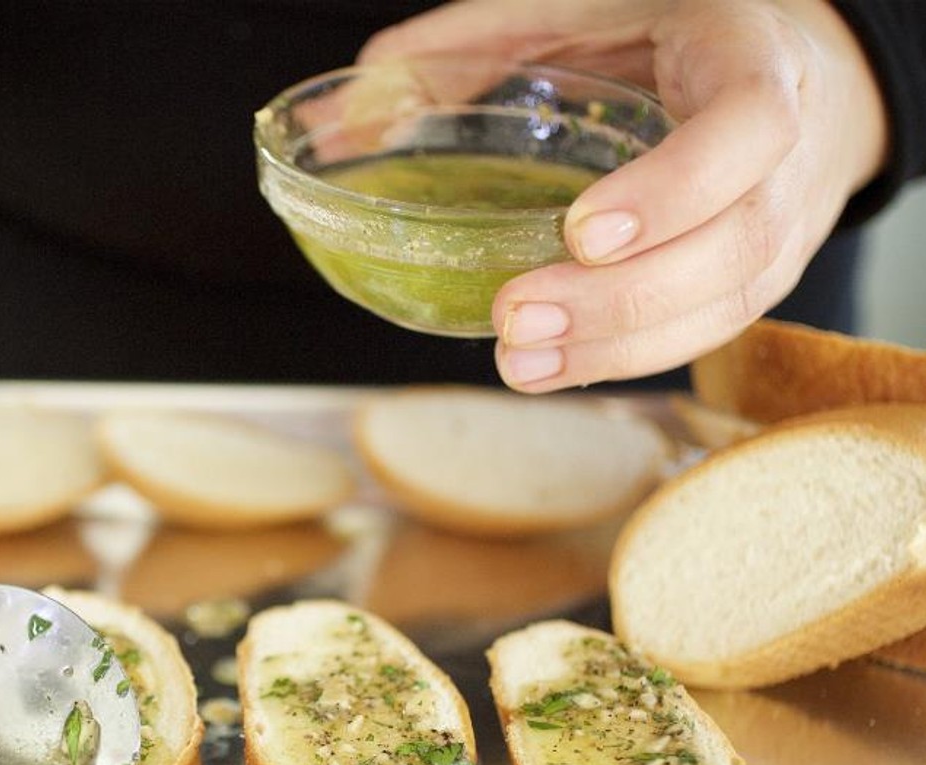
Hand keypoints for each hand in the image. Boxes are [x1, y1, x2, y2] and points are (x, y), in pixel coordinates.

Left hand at [362, 0, 889, 389]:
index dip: (674, 188)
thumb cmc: (657, 30)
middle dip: (623, 296)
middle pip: (735, 241)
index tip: (582, 231)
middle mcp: (787, 150)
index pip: (749, 126)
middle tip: (518, 317)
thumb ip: (458, 52)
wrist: (776, 66)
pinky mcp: (754, 277)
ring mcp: (780, 223)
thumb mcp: (570, 9)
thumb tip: (335, 121)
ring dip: (617, 345)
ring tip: (519, 363)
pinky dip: (626, 358)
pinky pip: (706, 332)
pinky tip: (552, 370)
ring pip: (724, 303)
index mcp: (749, 57)